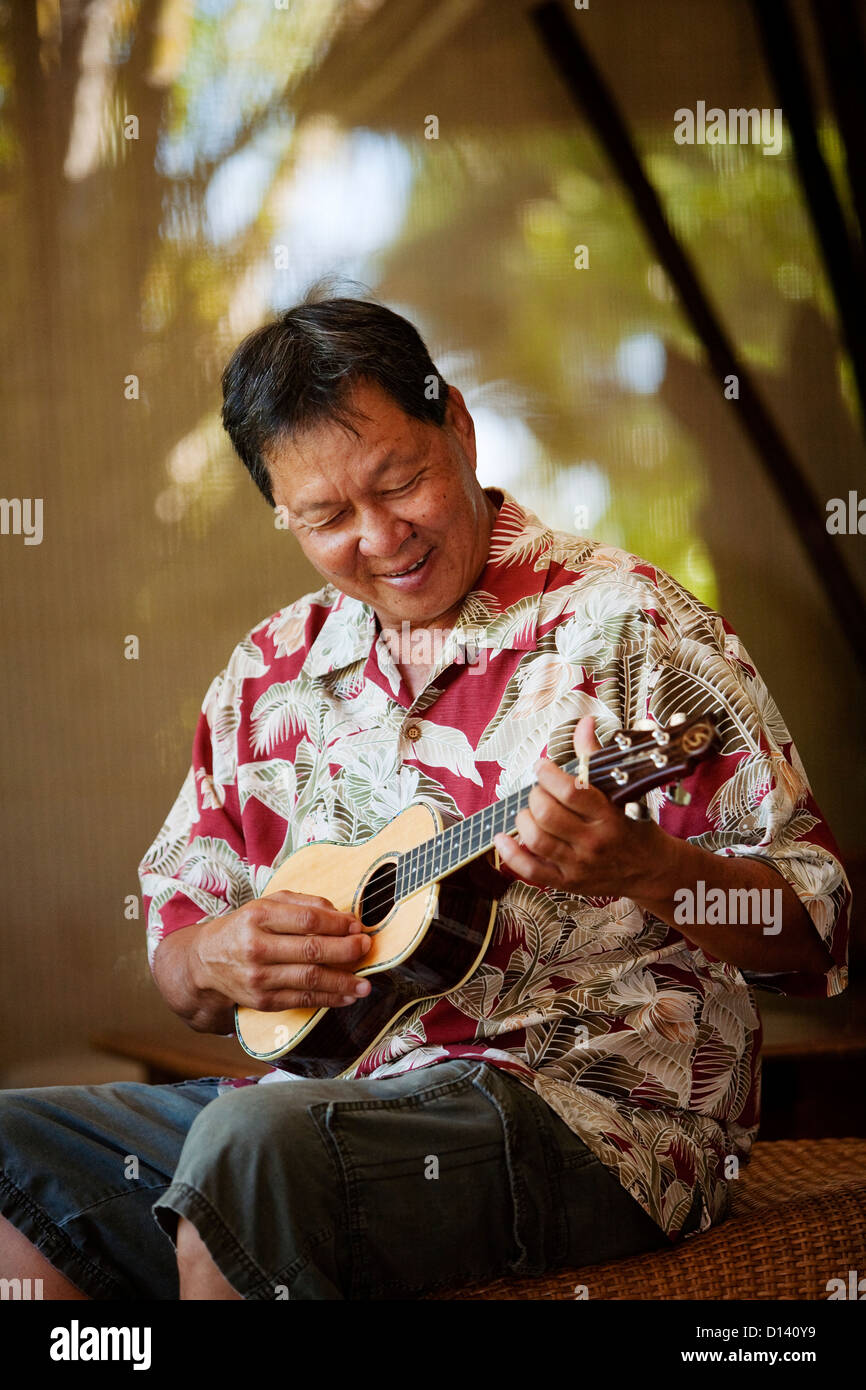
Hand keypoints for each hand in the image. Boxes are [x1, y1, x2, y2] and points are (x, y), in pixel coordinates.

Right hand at [192, 892, 372, 1011]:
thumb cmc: (244, 927)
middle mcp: (256, 947)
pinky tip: (347, 996)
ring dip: (343, 982)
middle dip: (346, 950)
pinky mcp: (262, 1001)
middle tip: (366, 948)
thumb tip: (344, 917)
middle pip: (311, 950)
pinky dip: (329, 999)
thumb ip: (305, 904)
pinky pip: (302, 1000)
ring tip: (365, 982)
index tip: (357, 926)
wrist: (205, 961)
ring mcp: (258, 977)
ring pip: (309, 979)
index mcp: (258, 917)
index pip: (307, 920)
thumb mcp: (267, 904)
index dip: (337, 924)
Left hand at [492, 717, 667, 898]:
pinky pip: (530, 871)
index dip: (548, 774)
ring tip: (530, 810)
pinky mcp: (567, 882)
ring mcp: (579, 865)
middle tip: (539, 790)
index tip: (542, 766)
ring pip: (535, 840)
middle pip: (547, 814)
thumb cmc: (633, 825)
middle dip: (535, 794)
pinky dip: (510, 854)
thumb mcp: (622, 791)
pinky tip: (502, 838)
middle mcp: (593, 842)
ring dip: (523, 818)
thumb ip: (595, 757)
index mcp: (609, 816)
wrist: (652, 871)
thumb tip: (584, 723)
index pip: (571, 792)